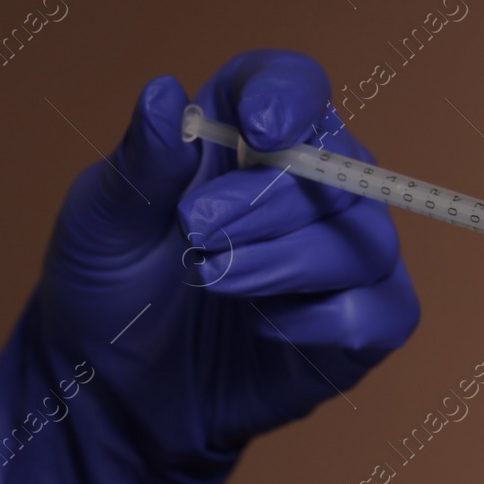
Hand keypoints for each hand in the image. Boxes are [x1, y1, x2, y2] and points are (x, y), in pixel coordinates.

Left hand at [0, 49, 418, 483]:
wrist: (118, 395)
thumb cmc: (112, 293)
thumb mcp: (101, 222)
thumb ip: (141, 163)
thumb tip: (166, 94)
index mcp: (247, 141)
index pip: (297, 88)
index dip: (292, 97)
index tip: (260, 129)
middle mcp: (310, 191)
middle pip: (342, 166)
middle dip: (272, 200)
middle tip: (198, 232)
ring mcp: (344, 261)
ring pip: (366, 241)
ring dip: (290, 261)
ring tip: (217, 281)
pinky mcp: (360, 327)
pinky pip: (382, 311)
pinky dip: (323, 320)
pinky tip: (266, 328)